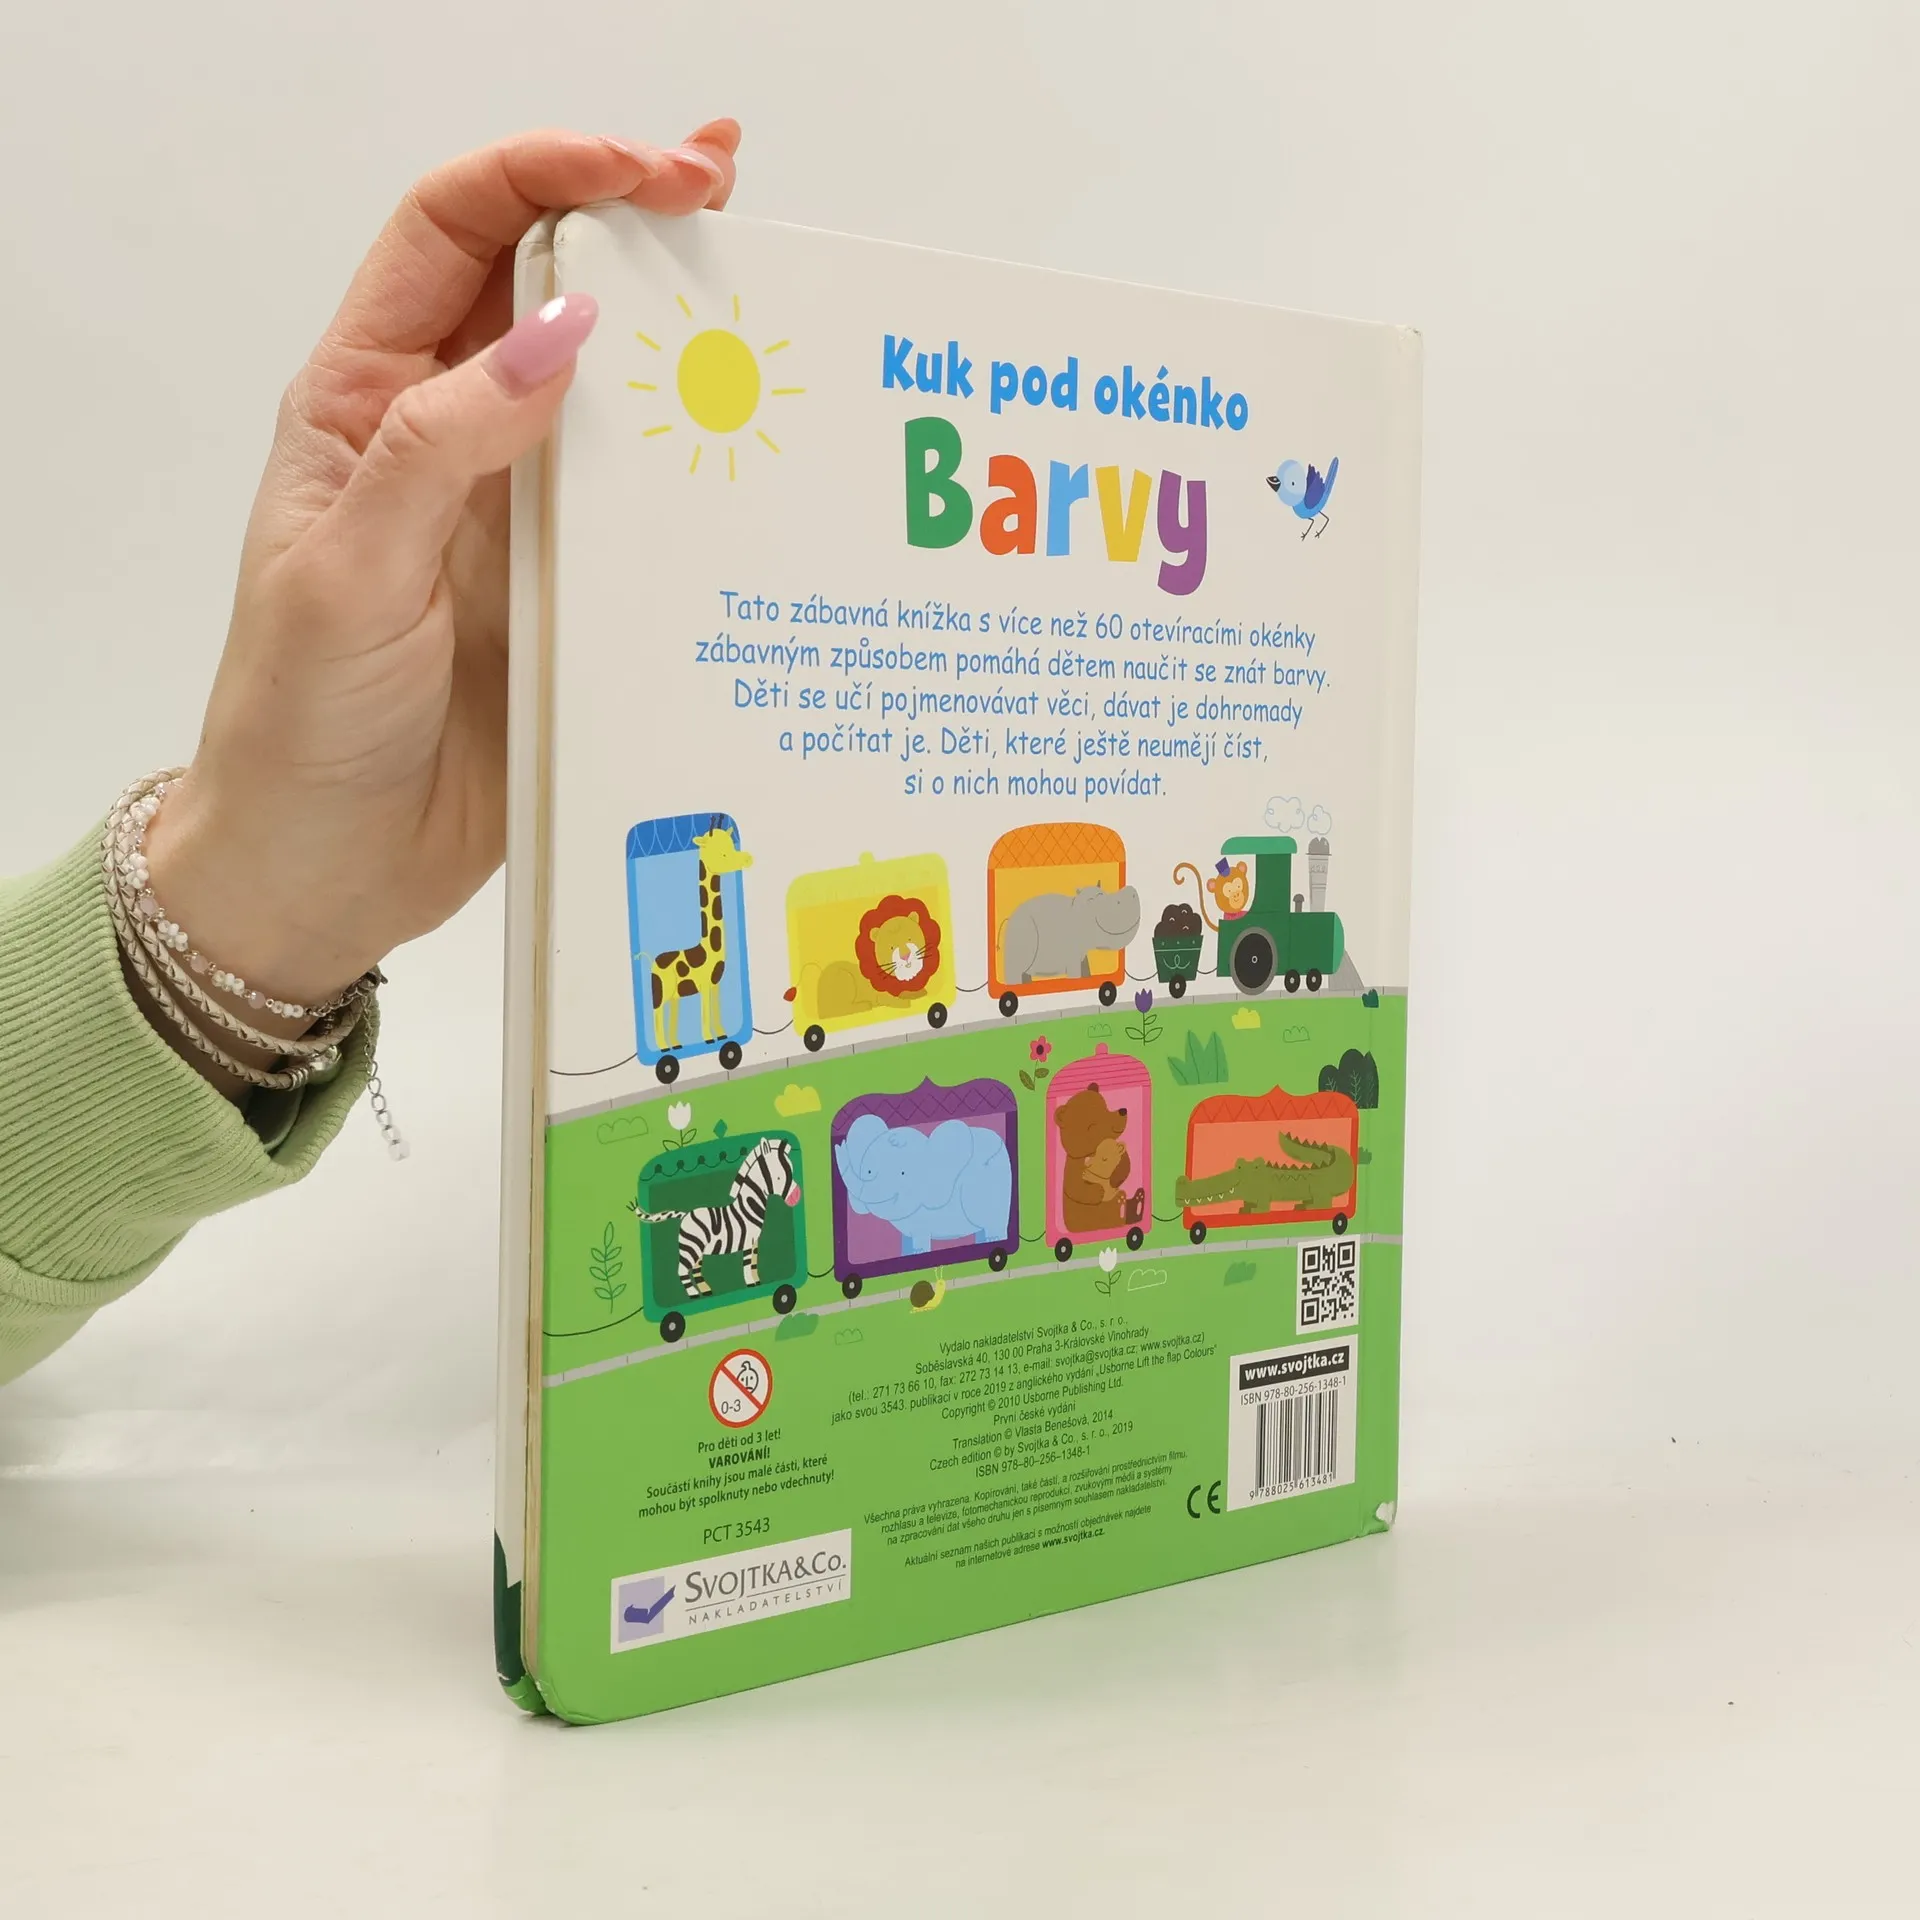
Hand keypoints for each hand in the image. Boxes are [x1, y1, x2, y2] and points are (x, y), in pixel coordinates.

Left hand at [140, 123, 738, 1087]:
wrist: (329, 871)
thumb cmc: (302, 725)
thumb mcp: (349, 576)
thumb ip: (441, 447)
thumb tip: (559, 332)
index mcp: (366, 401)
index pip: (453, 230)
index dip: (547, 170)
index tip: (650, 168)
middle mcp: (451, 435)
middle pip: (545, 283)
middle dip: (635, 217)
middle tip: (732, 186)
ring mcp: (521, 511)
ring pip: (612, 388)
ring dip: (683, 332)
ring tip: (774, 291)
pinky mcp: (575, 588)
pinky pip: (646, 504)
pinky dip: (703, 464)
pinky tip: (764, 446)